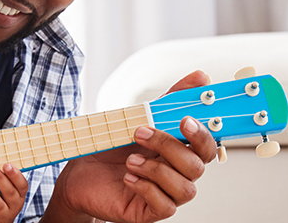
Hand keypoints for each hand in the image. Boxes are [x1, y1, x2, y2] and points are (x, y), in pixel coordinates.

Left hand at [0, 163, 28, 222]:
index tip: (6, 165)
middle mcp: (14, 206)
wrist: (1, 222)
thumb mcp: (7, 190)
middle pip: (9, 192)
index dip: (15, 175)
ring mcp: (5, 216)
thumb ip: (4, 178)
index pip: (22, 185)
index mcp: (19, 195)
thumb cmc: (3, 201)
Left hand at [48, 70, 218, 222]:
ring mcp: (166, 194)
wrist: (80, 174)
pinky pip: (165, 206)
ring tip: (131, 160)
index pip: (208, 146)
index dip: (203, 135)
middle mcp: (177, 174)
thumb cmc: (111, 149)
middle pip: (197, 166)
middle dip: (170, 147)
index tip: (185, 120)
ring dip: (157, 170)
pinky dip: (146, 188)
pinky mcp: (151, 211)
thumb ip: (170, 100)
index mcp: (179, 151)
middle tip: (142, 133)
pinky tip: (128, 178)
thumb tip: (200, 77)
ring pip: (185, 188)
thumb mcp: (138, 117)